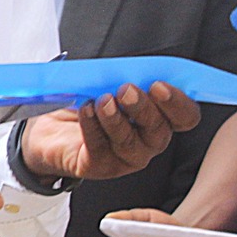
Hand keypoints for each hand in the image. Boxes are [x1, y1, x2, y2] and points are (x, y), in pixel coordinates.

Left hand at [20, 83, 201, 182]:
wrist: (51, 128)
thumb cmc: (88, 103)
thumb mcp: (108, 83)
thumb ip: (124, 77)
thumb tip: (128, 69)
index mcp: (159, 118)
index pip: (185, 116)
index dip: (178, 103)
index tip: (159, 86)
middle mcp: (148, 141)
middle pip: (159, 131)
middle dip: (143, 107)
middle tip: (126, 89)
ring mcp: (125, 158)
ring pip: (129, 143)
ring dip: (116, 119)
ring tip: (102, 101)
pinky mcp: (100, 166)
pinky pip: (99, 148)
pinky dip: (93, 127)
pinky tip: (86, 110)